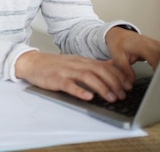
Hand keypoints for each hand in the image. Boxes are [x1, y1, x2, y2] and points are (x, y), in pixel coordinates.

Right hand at [15, 51, 131, 101]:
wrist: (31, 62)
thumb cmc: (54, 65)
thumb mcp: (75, 62)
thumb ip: (92, 64)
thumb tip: (112, 64)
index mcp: (81, 61)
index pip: (104, 66)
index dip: (118, 76)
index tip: (128, 86)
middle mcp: (76, 64)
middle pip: (98, 70)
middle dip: (113, 83)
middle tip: (122, 95)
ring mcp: (65, 71)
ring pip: (87, 76)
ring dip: (101, 87)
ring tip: (110, 98)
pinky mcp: (55, 79)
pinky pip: (69, 84)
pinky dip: (79, 90)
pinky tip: (87, 96)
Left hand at [105, 26, 159, 81]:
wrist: (118, 35)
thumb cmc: (117, 44)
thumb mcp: (118, 58)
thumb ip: (126, 70)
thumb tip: (132, 82)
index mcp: (142, 47)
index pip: (156, 59)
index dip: (159, 69)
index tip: (159, 79)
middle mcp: (151, 44)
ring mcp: (156, 44)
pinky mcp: (157, 45)